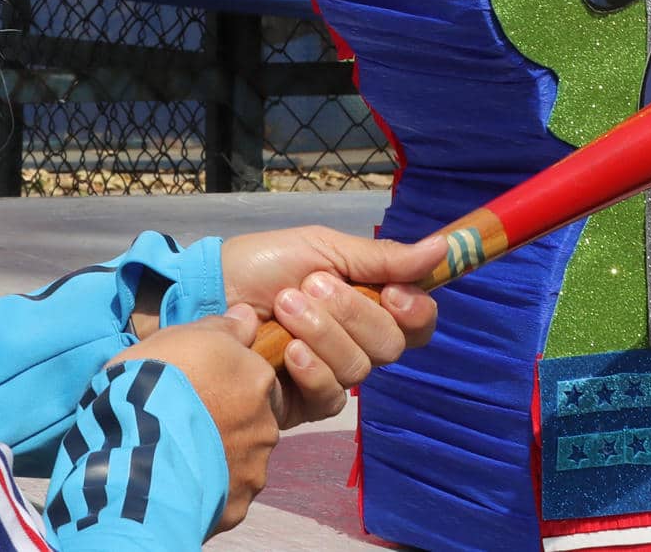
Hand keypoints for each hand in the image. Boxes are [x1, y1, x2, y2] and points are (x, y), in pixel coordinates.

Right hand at [109, 306, 278, 533]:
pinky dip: (209, 489)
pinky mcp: (236, 505)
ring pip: (242, 459)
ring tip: (178, 455)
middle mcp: (266, 425)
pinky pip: (227, 494)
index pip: (256, 378)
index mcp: (257, 379)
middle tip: (187, 423)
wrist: (136, 450)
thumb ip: (220, 327)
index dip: (227, 383)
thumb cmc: (155, 383)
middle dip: (228, 422)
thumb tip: (247, 316)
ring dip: (219, 456)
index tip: (200, 389)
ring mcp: (253, 468)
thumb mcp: (180, 337)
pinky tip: (178, 481)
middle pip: (253, 420)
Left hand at [220, 226, 444, 425]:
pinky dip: (312, 369)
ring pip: (360, 368)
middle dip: (352, 312)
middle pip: (391, 345)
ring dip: (322, 332)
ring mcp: (332, 374)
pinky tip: (287, 351)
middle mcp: (357, 342)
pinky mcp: (304, 402)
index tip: (392, 293)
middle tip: (311, 286)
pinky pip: (331, 397)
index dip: (414, 311)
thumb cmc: (262, 265)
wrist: (207, 292)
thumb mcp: (321, 248)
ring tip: (284, 307)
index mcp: (369, 303)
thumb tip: (443, 248)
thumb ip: (381, 258)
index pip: (418, 322)